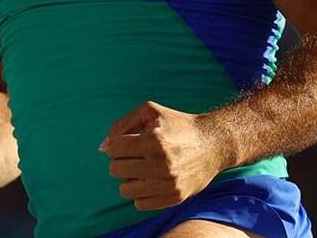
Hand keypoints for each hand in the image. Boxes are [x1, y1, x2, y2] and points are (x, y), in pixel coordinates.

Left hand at [99, 101, 228, 211]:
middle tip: (135, 156)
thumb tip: (103, 148)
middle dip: (121, 161)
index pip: (114, 150)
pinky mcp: (175, 197)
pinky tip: (150, 181)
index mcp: (154, 140)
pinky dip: (141, 193)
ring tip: (141, 169)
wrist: (213, 143)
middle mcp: (161, 164)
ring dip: (129, 179)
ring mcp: (168, 183)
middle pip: (116, 169)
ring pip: (125, 189)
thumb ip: (122, 125)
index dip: (117, 145)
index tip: (127, 143)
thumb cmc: (178, 124)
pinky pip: (140, 204)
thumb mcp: (150, 112)